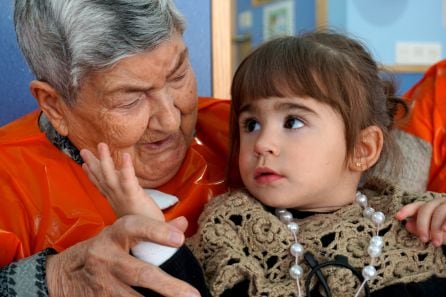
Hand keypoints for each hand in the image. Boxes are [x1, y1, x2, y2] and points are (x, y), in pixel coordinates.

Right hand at [46, 215, 199, 296]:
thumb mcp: (120, 234)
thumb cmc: (101, 250)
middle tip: (192, 295)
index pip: (135, 228)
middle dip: (168, 287)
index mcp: (114, 235)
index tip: (180, 239)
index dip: (157, 232)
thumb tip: (183, 224)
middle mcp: (107, 258)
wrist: (60, 275)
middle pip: (140, 273)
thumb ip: (152, 230)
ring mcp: (101, 284)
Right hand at [80, 143, 163, 220]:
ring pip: (110, 176)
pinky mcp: (134, 197)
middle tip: (83, 150)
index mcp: (115, 202)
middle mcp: (116, 198)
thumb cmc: (145, 226)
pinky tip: (125, 155)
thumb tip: (131, 195)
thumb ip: (131, 202)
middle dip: (92, 164)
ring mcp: (123, 197)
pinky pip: (128, 180)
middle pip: (101, 178)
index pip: (101, 186)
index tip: (84, 164)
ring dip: (104, 160)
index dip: (92, 175)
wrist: (152, 240)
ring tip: (101, 145)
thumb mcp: (134, 213)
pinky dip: (126, 168)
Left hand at [395, 197, 445, 246]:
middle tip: (424, 240)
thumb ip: (423, 228)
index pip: (417, 206)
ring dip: (435, 228)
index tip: (397, 217)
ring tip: (436, 243)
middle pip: (426, 209)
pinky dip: (445, 223)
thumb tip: (407, 225)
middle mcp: (441, 203)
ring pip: (438, 212)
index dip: (406, 210)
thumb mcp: (436, 233)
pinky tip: (444, 230)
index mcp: (432, 207)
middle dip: (422, 225)